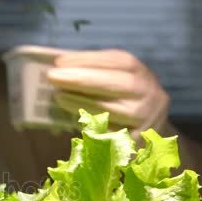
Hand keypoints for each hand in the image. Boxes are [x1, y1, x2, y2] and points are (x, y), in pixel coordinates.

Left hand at [47, 49, 201, 177]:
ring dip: (80, 102)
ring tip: (58, 96)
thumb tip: (60, 66)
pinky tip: (72, 118)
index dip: (86, 60)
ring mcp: (145, 118)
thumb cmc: (122, 96)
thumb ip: (92, 70)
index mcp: (140, 72)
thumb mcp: (114, 77)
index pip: (116, 60)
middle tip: (52, 77)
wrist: (150, 125)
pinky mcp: (137, 140)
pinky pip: (110, 132)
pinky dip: (90, 124)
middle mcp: (149, 93)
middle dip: (81, 79)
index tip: (58, 62)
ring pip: (111, 109)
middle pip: (115, 83)